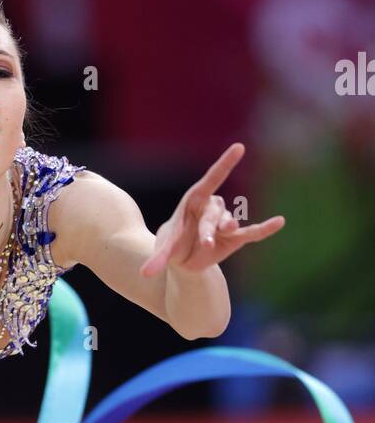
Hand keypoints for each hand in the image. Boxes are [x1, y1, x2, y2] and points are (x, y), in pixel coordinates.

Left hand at [139, 142, 283, 277]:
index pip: (212, 178)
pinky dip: (264, 228)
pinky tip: (279, 222)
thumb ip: (158, 260)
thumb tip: (145, 274)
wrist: (183, 259)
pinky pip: (252, 232)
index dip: (225, 164)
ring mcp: (225, 223)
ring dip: (223, 232)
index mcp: (195, 200)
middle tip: (204, 243)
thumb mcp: (164, 250)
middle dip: (208, 228)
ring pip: (228, 223)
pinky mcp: (235, 238)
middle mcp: (212, 208)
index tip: (240, 148)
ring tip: (209, 244)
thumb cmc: (172, 245)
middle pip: (215, 213)